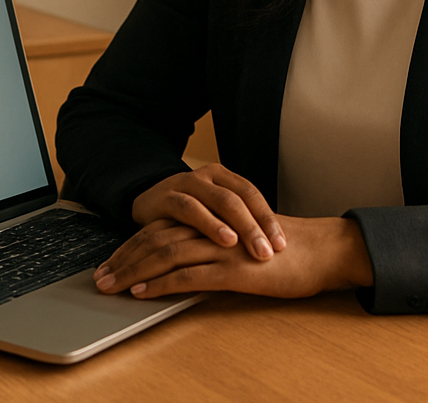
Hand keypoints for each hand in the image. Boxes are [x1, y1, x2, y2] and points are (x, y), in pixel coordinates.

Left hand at [93, 215, 372, 299]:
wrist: (319, 252)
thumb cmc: (283, 252)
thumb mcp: (241, 244)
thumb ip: (214, 246)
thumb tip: (183, 264)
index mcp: (212, 220)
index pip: (161, 228)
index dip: (131, 245)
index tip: (111, 262)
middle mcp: (212, 229)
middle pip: (155, 239)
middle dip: (123, 258)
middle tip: (100, 276)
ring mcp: (222, 248)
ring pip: (166, 254)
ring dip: (133, 272)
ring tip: (112, 286)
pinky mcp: (234, 269)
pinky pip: (189, 275)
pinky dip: (161, 284)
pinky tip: (143, 292)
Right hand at [130, 163, 285, 260]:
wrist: (144, 203)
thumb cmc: (185, 215)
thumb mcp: (212, 216)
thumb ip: (236, 224)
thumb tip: (272, 246)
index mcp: (223, 177)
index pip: (252, 194)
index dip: (268, 218)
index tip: (283, 244)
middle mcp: (207, 176)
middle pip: (239, 198)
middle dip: (258, 226)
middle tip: (272, 251)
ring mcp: (186, 183)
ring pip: (219, 201)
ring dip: (239, 227)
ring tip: (255, 248)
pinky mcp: (166, 196)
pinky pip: (190, 208)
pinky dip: (209, 224)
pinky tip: (224, 240)